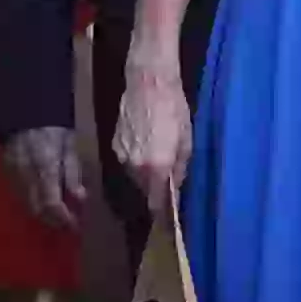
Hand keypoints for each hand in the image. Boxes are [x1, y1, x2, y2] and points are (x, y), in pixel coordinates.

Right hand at [3, 127, 86, 230]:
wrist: (27, 111)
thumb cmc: (55, 128)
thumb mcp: (70, 148)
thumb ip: (73, 174)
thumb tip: (80, 198)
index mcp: (45, 169)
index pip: (52, 204)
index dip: (63, 219)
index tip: (75, 225)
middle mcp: (26, 176)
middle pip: (37, 209)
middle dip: (53, 220)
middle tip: (68, 222)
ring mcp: (13, 174)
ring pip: (26, 204)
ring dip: (42, 213)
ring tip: (58, 213)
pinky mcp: (6, 171)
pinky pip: (19, 194)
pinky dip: (32, 201)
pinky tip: (44, 199)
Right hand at [113, 62, 192, 214]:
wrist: (148, 83)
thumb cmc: (173, 109)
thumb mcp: (186, 140)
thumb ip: (180, 168)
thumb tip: (176, 186)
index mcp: (156, 167)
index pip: (156, 201)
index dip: (163, 211)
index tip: (168, 218)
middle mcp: (135, 166)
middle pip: (145, 190)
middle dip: (156, 190)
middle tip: (168, 185)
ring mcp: (121, 156)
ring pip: (135, 176)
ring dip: (146, 175)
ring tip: (158, 161)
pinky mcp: (114, 145)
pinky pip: (127, 162)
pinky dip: (136, 161)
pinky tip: (147, 147)